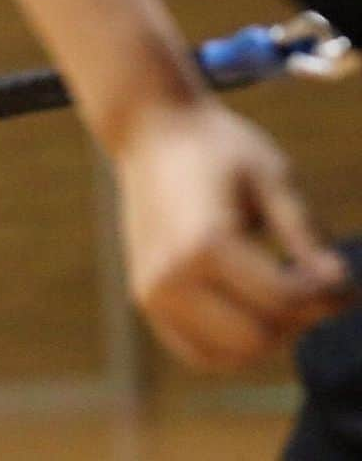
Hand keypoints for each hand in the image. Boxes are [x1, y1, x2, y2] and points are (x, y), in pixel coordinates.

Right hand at [115, 96, 353, 370]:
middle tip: (316, 284)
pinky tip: (251, 307)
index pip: (283, 299)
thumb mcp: (271, 175)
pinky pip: (198, 352)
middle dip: (298, 318)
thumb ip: (306, 233)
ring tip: (282, 292)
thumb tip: (339, 287)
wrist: (150, 131)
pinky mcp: (145, 296)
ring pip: (228, 356)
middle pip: (257, 338)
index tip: (343, 273)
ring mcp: (152, 291)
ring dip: (266, 335)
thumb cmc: (216, 145)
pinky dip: (231, 346)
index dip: (327, 293)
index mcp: (202, 243)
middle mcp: (169, 276)